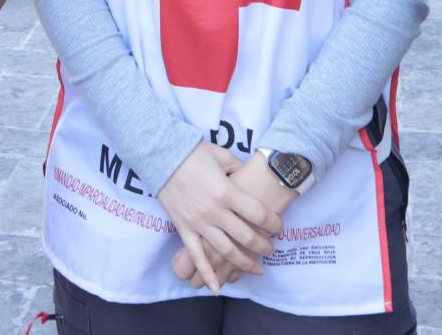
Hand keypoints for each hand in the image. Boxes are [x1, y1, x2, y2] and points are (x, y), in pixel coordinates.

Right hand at [154, 142, 282, 292]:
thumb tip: (250, 174)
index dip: (274, 223)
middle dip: (263, 246)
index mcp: (227, 192)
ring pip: (225, 251)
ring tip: (256, 268)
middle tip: (270, 248)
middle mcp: (215, 211)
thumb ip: (239, 167)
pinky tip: (216, 288)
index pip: (259, 215)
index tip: (279, 227)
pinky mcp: (184, 229)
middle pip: (246, 236)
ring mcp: (199, 223)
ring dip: (243, 262)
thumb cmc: (193, 153)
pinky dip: (206, 273)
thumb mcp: (222, 155)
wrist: (161, 156)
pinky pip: (196, 256)